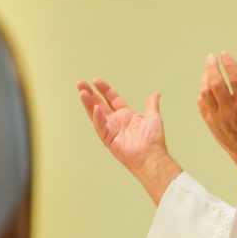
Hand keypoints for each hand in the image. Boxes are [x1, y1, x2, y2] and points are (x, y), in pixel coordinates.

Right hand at [77, 78, 180, 204]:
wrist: (152, 156)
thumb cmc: (154, 140)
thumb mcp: (153, 117)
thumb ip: (151, 104)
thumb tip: (155, 94)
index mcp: (126, 116)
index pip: (112, 99)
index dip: (104, 90)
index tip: (96, 81)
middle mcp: (116, 122)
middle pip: (99, 104)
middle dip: (90, 94)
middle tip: (80, 84)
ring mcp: (111, 130)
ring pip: (96, 114)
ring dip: (88, 104)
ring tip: (82, 92)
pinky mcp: (109, 140)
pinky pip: (101, 127)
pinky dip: (98, 118)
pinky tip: (95, 108)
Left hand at [197, 53, 236, 196]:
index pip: (235, 79)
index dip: (229, 64)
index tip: (225, 54)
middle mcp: (231, 111)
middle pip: (216, 83)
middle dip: (212, 67)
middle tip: (211, 57)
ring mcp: (218, 118)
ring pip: (206, 93)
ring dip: (204, 79)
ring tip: (208, 70)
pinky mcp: (211, 124)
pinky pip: (202, 104)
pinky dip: (202, 93)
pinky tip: (205, 86)